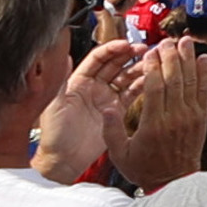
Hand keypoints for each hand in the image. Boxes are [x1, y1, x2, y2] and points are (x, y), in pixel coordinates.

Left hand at [41, 39, 145, 187]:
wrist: (63, 161)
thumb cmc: (54, 135)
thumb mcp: (54, 106)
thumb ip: (60, 81)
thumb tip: (61, 56)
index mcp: (78, 82)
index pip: (98, 59)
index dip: (112, 49)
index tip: (125, 45)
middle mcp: (94, 87)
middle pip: (115, 64)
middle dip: (129, 54)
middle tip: (144, 49)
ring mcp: (106, 98)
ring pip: (126, 77)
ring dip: (138, 68)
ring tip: (152, 63)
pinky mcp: (116, 111)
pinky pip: (131, 94)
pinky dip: (142, 86)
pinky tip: (151, 80)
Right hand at [112, 42, 206, 190]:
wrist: (172, 183)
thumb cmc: (144, 168)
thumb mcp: (120, 154)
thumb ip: (111, 130)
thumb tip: (106, 107)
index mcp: (153, 125)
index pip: (154, 88)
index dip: (153, 67)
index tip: (150, 51)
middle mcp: (174, 118)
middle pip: (173, 80)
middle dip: (171, 57)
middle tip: (167, 40)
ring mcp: (190, 117)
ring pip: (190, 82)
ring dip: (188, 59)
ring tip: (186, 40)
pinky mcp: (201, 118)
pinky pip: (204, 92)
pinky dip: (204, 74)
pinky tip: (203, 59)